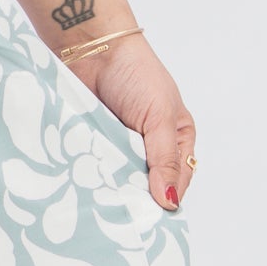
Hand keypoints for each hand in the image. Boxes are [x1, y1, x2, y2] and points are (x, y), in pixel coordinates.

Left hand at [76, 35, 197, 210]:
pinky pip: (95, 168)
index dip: (167, 198)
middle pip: (147, 185)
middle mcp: (149, 146)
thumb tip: (171, 201)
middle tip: (126, 216)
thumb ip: (165, 159)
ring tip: (106, 205)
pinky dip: (93, 175)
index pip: (178, 181)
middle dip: (138, 197)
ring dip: (114, 188)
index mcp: (176, 139)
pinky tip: (89, 188)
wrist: (92, 47)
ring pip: (120, 180)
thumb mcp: (160, 117)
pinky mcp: (94, 144)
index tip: (153, 218)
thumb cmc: (136, 73)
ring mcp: (119, 147)